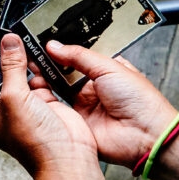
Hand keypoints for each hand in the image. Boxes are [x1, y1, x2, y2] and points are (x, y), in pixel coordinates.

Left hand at [0, 34, 97, 176]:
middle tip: (7, 40)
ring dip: (25, 62)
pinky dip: (42, 69)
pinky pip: (41, 79)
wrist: (67, 155)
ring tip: (23, 44)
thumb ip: (11, 68)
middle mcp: (6, 111)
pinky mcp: (46, 102)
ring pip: (23, 75)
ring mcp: (27, 107)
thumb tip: (8, 44)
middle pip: (3, 77)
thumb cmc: (34, 144)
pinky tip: (39, 57)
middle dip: (7, 60)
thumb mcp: (14, 98)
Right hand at [45, 41, 177, 167]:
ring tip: (32, 68)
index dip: (61, 51)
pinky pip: (58, 109)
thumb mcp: (109, 67)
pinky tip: (37, 89)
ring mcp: (84, 106)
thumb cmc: (141, 101)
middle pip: (64, 73)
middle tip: (33, 55)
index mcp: (104, 71)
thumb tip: (56, 46)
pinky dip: (47, 101)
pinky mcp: (77, 122)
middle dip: (49, 65)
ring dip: (46, 81)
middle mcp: (92, 88)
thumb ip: (80, 56)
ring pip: (57, 90)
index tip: (45, 44)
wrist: (146, 135)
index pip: (77, 56)